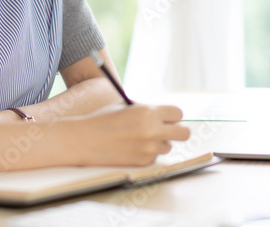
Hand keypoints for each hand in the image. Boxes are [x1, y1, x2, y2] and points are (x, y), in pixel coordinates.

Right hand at [72, 104, 190, 166]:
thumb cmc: (104, 119)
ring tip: (140, 139)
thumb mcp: (127, 107)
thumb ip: (148, 110)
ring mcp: (149, 149)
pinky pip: (154, 158)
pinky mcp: (143, 162)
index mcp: (148, 112)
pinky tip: (131, 148)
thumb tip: (167, 116)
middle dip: (178, 131)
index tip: (167, 118)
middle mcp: (152, 131)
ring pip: (168, 146)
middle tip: (168, 131)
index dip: (172, 116)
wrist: (84, 139)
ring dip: (159, 143)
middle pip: (184, 133)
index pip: (178, 114)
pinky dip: (147, 154)